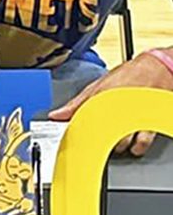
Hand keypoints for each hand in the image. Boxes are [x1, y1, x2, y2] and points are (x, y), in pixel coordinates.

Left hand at [49, 52, 172, 155]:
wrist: (158, 68)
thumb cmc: (130, 74)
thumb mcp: (99, 86)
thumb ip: (77, 103)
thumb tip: (57, 115)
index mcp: (101, 99)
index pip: (82, 123)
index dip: (77, 135)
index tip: (74, 141)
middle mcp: (118, 109)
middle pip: (102, 136)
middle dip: (98, 141)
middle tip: (97, 140)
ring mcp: (135, 116)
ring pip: (122, 142)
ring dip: (117, 145)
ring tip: (115, 142)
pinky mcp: (150, 122)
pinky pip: (143, 141)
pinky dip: (137, 146)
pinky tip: (133, 146)